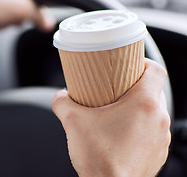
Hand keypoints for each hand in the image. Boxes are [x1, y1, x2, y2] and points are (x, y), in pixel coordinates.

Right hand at [52, 59, 170, 176]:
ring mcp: (160, 138)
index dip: (144, 62)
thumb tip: (60, 96)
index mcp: (144, 105)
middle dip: (135, 85)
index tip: (131, 64)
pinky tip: (120, 131)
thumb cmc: (99, 159)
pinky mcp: (157, 153)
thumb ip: (62, 102)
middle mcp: (158, 119)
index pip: (156, 70)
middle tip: (116, 86)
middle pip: (153, 90)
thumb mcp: (72, 121)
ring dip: (138, 106)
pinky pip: (152, 130)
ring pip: (154, 111)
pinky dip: (139, 125)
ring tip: (116, 110)